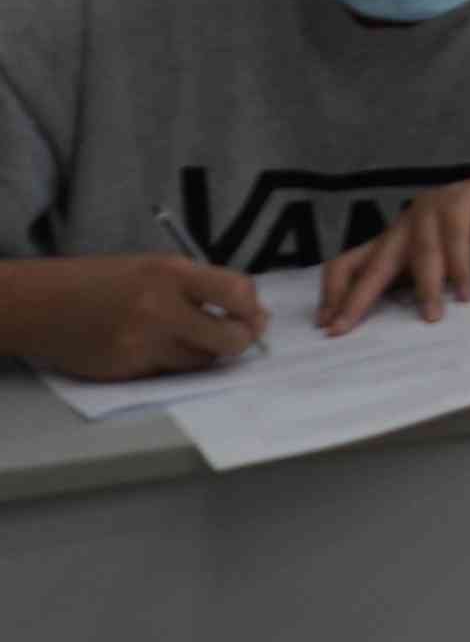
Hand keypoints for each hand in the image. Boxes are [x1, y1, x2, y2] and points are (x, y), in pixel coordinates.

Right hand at [22, 255, 267, 381]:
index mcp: (171, 274)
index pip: (236, 293)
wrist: (43, 304)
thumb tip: (249, 311)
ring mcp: (142, 344)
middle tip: (242, 336)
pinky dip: (175, 365)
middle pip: (229, 339)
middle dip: (243, 340)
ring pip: (201, 362)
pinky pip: (169, 374)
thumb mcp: (156, 267)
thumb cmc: (104, 281)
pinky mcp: (127, 371)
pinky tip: (161, 349)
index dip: (253, 308)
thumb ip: (200, 286)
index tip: (255, 313)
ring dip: (208, 355)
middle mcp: (159, 310)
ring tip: (197, 339)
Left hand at [321, 174, 469, 329]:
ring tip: (433, 318)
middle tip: (343, 328)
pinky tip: (466, 292)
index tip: (327, 325)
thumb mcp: (437, 267)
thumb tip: (385, 325)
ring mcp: (430, 209)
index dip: (334, 294)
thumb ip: (412, 284)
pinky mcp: (461, 200)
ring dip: (426, 289)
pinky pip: (455, 240)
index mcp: (392, 240)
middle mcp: (403, 224)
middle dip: (357, 299)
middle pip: (372, 264)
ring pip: (419, 254)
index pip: (347, 264)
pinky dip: (460, 268)